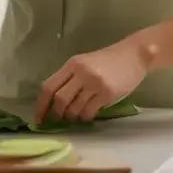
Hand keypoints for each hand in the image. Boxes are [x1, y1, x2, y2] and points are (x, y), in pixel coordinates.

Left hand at [34, 38, 149, 123]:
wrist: (133, 55)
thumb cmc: (108, 60)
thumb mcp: (85, 63)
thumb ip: (70, 77)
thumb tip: (53, 102)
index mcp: (72, 64)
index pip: (48, 86)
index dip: (41, 105)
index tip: (39, 117)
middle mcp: (81, 72)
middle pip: (59, 99)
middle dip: (56, 113)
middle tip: (59, 119)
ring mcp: (94, 83)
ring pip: (74, 108)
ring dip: (72, 116)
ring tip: (76, 115)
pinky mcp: (107, 93)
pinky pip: (89, 111)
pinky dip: (85, 117)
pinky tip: (88, 114)